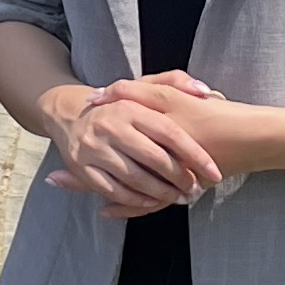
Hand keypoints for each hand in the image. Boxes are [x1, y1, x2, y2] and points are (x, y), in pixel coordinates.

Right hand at [46, 70, 224, 215]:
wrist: (70, 115)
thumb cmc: (120, 105)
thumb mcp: (144, 87)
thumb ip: (176, 82)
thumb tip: (205, 91)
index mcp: (130, 106)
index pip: (171, 133)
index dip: (195, 155)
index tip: (214, 172)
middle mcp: (111, 126)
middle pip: (156, 159)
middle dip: (181, 179)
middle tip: (196, 190)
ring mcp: (94, 148)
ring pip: (137, 179)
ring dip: (163, 193)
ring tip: (180, 198)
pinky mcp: (82, 167)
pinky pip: (115, 191)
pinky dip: (137, 200)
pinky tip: (153, 201)